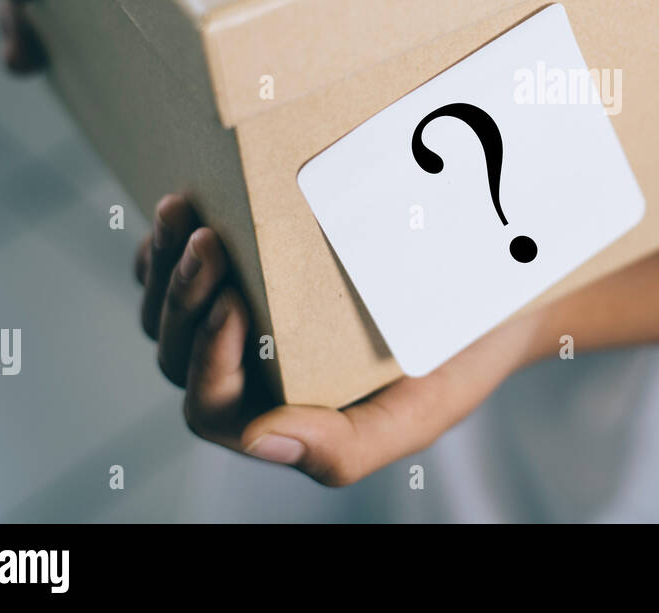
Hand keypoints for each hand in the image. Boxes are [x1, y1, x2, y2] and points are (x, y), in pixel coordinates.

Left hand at [137, 194, 544, 485]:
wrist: (492, 299)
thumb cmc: (457, 360)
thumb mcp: (418, 413)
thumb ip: (344, 449)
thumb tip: (260, 440)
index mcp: (282, 419)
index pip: (212, 404)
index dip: (209, 355)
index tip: (235, 297)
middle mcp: (250, 379)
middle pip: (178, 353)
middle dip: (184, 297)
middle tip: (207, 239)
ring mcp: (239, 329)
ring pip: (168, 313)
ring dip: (166, 264)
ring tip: (183, 211)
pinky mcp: (242, 280)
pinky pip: (177, 275)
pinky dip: (168, 246)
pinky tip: (181, 210)